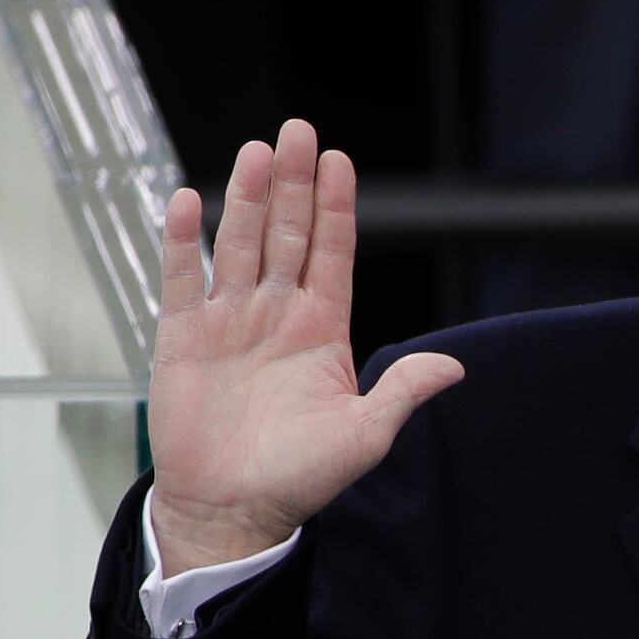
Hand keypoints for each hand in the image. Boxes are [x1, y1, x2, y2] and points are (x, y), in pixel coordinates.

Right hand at [144, 123, 462, 576]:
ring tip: (257, 151)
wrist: (235, 508)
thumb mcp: (365, 435)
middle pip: (288, 235)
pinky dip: (184, 240)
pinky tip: (189, 199)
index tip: (339, 161)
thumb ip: (402, 392)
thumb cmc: (302, 477)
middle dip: (294, 184)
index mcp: (323, 330)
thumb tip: (455, 366)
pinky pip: (183, 278)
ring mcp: (230, 321)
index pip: (333, 254)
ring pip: (240, 244)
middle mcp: (277, 315)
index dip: (337, 208)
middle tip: (296, 130)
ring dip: (248, 198)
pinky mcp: (184, 336)